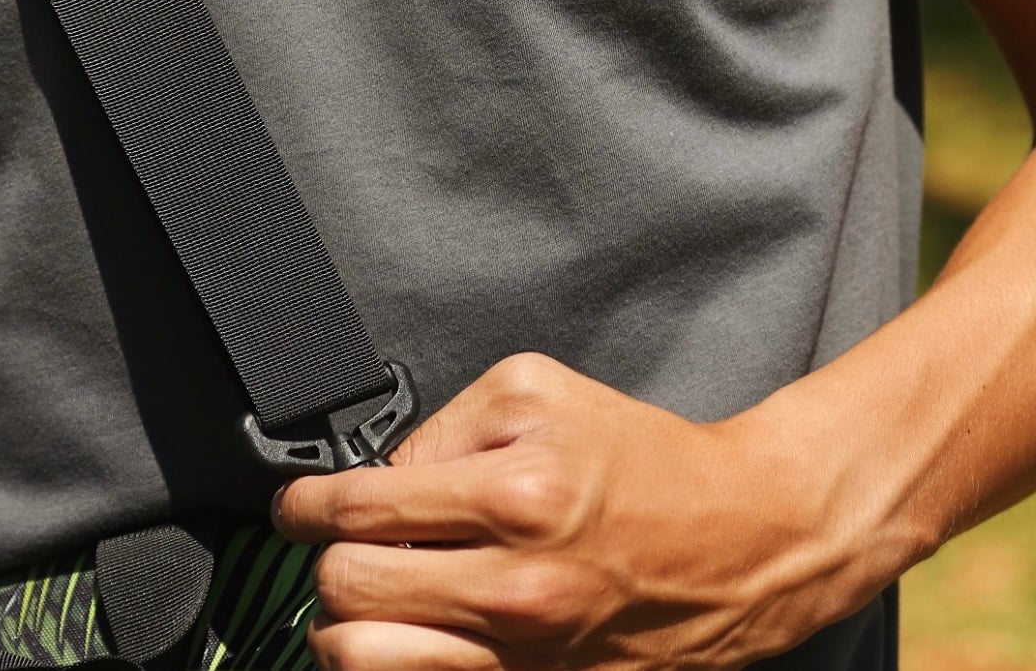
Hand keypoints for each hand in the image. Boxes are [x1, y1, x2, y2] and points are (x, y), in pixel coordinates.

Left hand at [272, 352, 867, 670]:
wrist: (739, 539)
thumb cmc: (640, 460)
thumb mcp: (541, 391)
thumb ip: (446, 424)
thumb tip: (382, 480)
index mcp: (515, 494)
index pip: (360, 509)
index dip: (306, 504)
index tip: (296, 504)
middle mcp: (515, 587)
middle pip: (347, 589)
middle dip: (330, 559)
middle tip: (339, 543)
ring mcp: (526, 658)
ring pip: (365, 661)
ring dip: (347, 626)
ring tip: (368, 596)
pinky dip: (398, 664)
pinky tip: (410, 633)